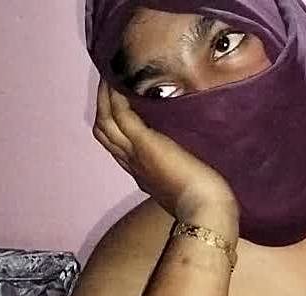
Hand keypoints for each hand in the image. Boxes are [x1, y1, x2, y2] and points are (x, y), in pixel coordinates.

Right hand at [92, 79, 237, 229]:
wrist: (203, 210)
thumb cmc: (203, 199)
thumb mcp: (184, 179)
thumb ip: (179, 164)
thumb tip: (187, 151)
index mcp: (141, 171)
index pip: (116, 144)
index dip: (113, 123)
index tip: (117, 103)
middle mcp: (132, 162)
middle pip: (104, 132)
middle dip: (102, 106)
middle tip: (108, 81)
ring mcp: (135, 153)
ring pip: (105, 121)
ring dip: (104, 97)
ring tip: (109, 75)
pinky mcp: (144, 144)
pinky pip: (120, 115)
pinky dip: (116, 97)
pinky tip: (119, 82)